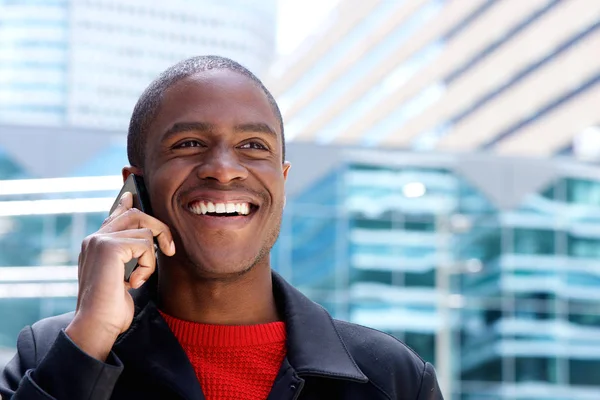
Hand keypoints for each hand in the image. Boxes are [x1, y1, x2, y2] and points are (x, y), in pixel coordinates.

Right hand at [65, 191, 174, 360]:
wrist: (96, 325)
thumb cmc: (111, 310)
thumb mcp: (123, 279)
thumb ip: (129, 258)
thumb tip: (147, 242)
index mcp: (96, 244)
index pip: (115, 216)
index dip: (126, 204)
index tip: (132, 193)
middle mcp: (95, 238)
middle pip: (136, 214)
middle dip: (159, 229)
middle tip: (169, 250)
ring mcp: (100, 240)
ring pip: (145, 230)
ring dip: (151, 258)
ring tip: (140, 278)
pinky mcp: (109, 247)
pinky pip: (145, 244)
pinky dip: (147, 265)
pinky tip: (135, 282)